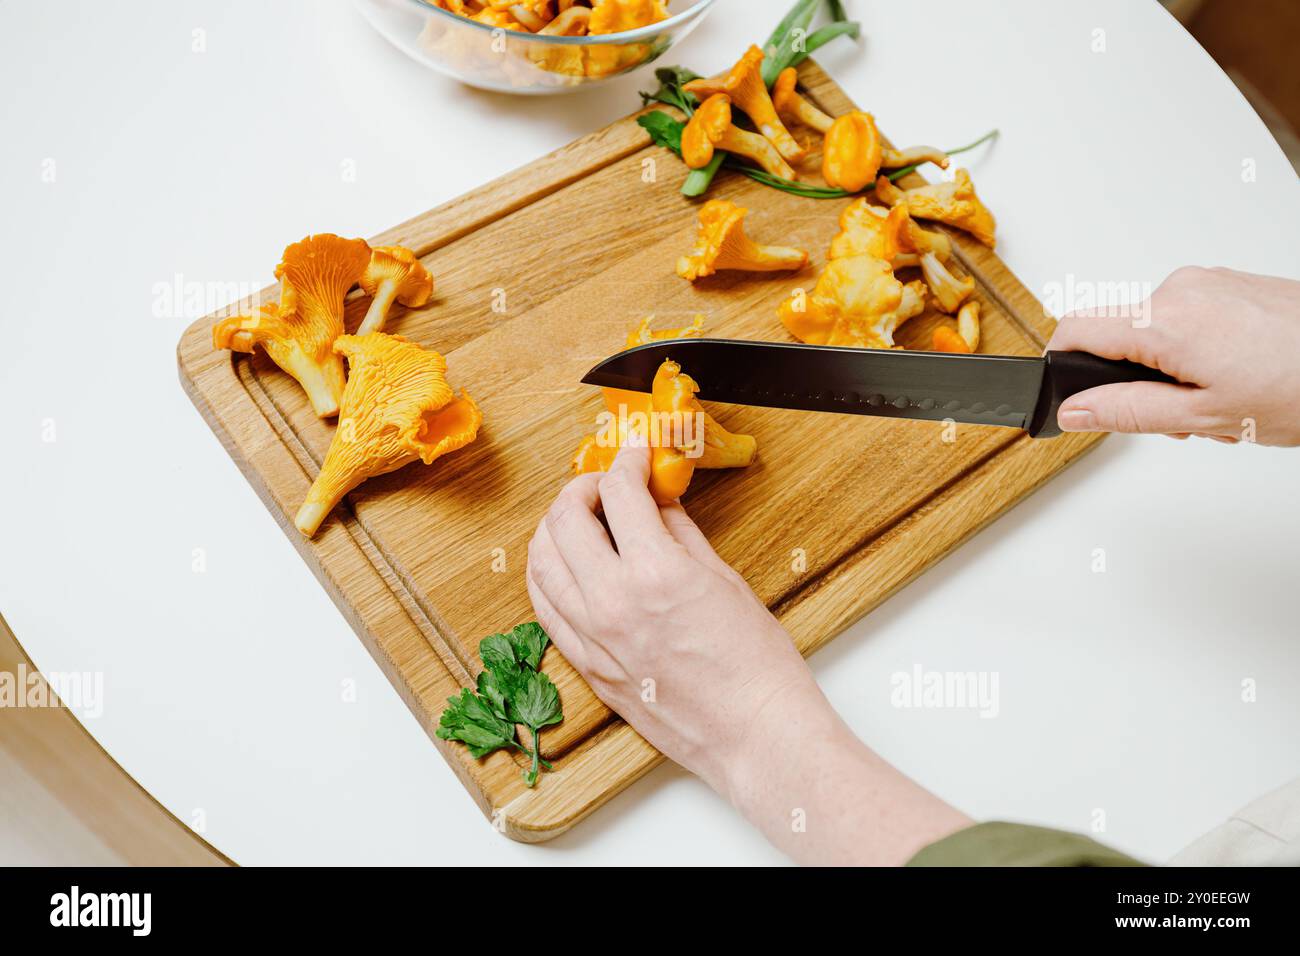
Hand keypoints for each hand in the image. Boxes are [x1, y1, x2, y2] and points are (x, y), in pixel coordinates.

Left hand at [527, 439, 968, 863]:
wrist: (755, 734)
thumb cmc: (755, 665)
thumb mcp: (724, 580)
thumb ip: (680, 533)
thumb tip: (656, 501)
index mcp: (655, 574)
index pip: (617, 493)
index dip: (626, 461)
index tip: (634, 454)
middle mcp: (612, 603)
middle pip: (566, 519)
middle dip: (582, 488)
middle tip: (604, 483)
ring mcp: (593, 639)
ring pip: (542, 563)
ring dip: (554, 528)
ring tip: (578, 517)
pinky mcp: (587, 667)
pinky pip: (545, 609)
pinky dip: (547, 575)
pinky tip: (562, 565)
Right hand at [1048, 267, 1299, 444]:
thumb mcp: (1203, 417)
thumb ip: (1127, 412)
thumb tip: (1073, 409)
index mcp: (1166, 321)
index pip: (1075, 329)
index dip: (1058, 364)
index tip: (1061, 391)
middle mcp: (1182, 289)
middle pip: (1117, 334)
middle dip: (1131, 380)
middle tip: (1179, 420)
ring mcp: (1210, 282)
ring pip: (1154, 330)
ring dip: (1168, 370)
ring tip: (1220, 402)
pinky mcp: (1233, 284)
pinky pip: (1188, 317)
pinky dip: (1197, 351)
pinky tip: (1236, 377)